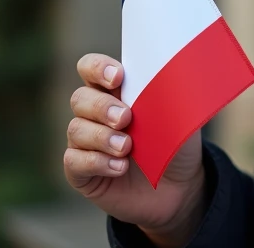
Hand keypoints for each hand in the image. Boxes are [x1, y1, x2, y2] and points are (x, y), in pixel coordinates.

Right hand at [65, 53, 206, 245]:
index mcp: (115, 91)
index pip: (90, 67)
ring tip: (126, 147)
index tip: (117, 77)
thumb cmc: (176, 144)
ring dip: (101, 137)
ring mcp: (85, 142)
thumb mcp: (180, 117)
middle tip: (125, 118)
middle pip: (80, 98)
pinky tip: (119, 167)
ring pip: (76, 129)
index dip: (97, 67)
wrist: (179, 188)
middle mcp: (94, 113)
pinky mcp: (81, 172)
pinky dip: (96, 162)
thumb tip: (172, 78)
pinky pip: (74, 161)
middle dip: (101, 107)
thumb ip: (168, 97)